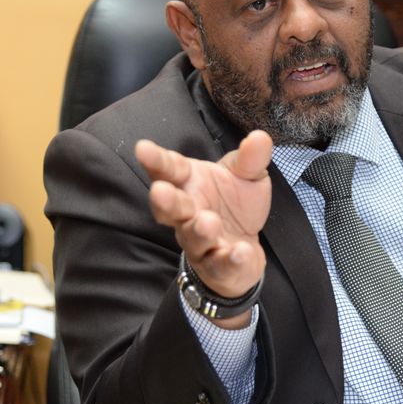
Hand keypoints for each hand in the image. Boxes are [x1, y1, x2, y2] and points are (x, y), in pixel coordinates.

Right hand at [135, 131, 272, 326]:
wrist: (245, 250)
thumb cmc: (236, 206)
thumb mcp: (249, 176)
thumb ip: (251, 158)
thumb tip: (260, 136)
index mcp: (190, 184)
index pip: (169, 170)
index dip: (156, 160)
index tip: (142, 147)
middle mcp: (188, 214)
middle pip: (170, 208)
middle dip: (165, 200)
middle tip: (160, 191)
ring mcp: (200, 243)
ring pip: (192, 238)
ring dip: (198, 230)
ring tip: (207, 222)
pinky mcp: (217, 267)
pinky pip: (221, 264)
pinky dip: (230, 259)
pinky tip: (241, 251)